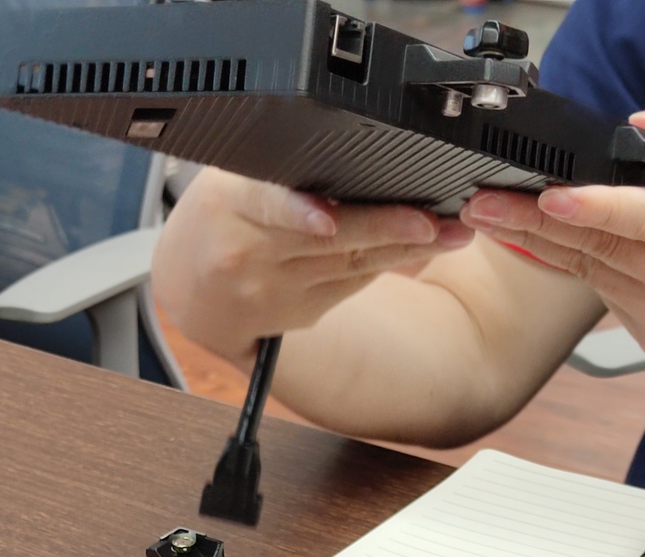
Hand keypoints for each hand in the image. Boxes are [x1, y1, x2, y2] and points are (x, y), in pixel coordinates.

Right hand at [152, 167, 472, 364]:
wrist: (193, 294)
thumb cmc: (218, 221)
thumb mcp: (227, 181)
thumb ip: (276, 172)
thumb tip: (355, 155)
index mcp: (228, 208)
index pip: (263, 206)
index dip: (297, 213)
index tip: (326, 218)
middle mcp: (250, 254)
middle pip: (327, 240)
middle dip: (386, 229)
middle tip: (434, 222)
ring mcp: (276, 290)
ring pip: (351, 265)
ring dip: (407, 248)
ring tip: (452, 231)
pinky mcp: (301, 312)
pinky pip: (354, 283)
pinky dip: (390, 262)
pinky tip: (424, 246)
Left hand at [459, 107, 644, 385]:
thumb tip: (644, 125)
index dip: (602, 210)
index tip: (553, 197)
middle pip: (605, 250)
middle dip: (536, 223)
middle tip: (484, 201)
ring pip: (593, 273)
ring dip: (540, 242)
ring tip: (494, 214)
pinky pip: (604, 294)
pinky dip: (577, 265)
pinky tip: (545, 243)